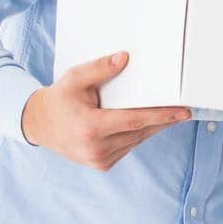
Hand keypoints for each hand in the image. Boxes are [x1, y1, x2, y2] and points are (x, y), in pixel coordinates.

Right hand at [21, 51, 189, 170]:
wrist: (39, 125)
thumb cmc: (59, 99)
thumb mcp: (75, 79)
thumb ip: (99, 68)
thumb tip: (124, 58)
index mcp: (90, 128)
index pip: (135, 120)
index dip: (162, 116)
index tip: (183, 112)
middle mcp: (96, 148)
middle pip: (140, 132)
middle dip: (163, 120)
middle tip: (183, 111)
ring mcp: (99, 159)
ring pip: (136, 141)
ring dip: (152, 128)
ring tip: (168, 114)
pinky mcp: (102, 165)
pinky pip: (128, 148)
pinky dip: (137, 135)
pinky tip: (144, 125)